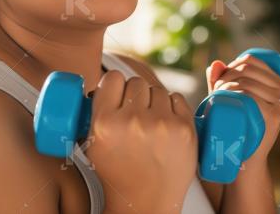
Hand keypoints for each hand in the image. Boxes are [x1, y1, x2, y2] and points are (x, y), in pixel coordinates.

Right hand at [85, 70, 197, 212]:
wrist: (146, 204)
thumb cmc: (118, 175)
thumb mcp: (94, 144)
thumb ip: (97, 112)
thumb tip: (106, 84)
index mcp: (105, 123)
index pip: (112, 78)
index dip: (116, 85)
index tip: (118, 95)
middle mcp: (132, 121)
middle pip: (136, 83)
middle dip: (136, 96)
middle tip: (136, 115)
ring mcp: (161, 125)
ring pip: (158, 90)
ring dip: (155, 102)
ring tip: (151, 124)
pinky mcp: (185, 129)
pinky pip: (178, 99)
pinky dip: (173, 108)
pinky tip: (166, 124)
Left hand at [205, 53, 279, 160]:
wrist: (245, 157)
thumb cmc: (237, 126)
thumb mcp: (231, 99)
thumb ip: (223, 81)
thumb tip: (216, 64)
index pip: (251, 61)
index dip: (230, 65)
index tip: (219, 80)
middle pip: (247, 70)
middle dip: (225, 76)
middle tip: (215, 91)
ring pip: (245, 81)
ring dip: (224, 85)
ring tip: (215, 97)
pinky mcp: (274, 116)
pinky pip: (249, 95)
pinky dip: (231, 93)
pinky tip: (222, 98)